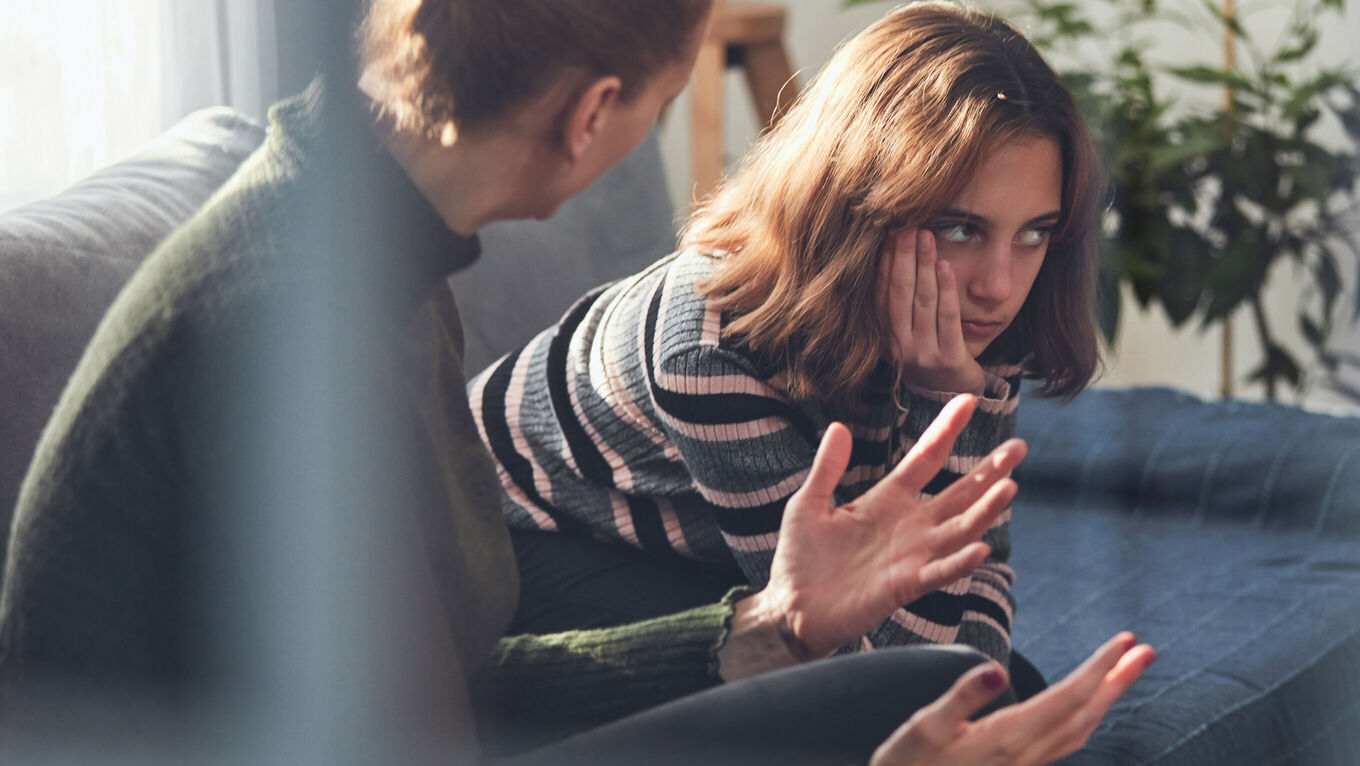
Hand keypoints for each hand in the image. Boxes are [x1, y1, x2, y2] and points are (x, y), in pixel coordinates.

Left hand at [721, 395, 1025, 676]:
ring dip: (986, 510)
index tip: (968, 399)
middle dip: (990, 470)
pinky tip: (982, 546)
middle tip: (1021, 447)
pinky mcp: (906, 585)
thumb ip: (827, 468)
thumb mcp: (809, 504)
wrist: (791, 609)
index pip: (926, 458)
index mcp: (887, 500)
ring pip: (960, 528)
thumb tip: (838, 425)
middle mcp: (909, 525)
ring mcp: (912, 555)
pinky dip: (961, 560)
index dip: (946, 429)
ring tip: (1011, 487)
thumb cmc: (800, 559)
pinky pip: (940, 571)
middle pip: (959, 492)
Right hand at [870, 633, 1156, 765]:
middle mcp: (1025, 755)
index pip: (1068, 697)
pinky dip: (1085, 717)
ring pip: (1080, 730)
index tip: (1126, 641)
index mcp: (1007, 738)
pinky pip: (1065, 742)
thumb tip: (994, 670)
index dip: (1100, 668)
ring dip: (1106, 698)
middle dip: (1118, 680)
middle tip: (1147, 651)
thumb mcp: (923, 728)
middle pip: (1085, 713)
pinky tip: (1084, 708)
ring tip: (1125, 672)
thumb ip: (961, 698)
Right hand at [879, 229, 985, 394]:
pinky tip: (945, 266)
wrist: (953, 394)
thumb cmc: (929, 353)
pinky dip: (947, 290)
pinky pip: (948, 318)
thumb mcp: (906, 332)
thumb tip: (892, 253)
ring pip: (923, 302)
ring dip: (924, 266)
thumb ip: (898, 303)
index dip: (885, 262)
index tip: (890, 232)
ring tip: (927, 237)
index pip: (882, 293)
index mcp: (884, 338)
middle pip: (899, 293)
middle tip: (908, 226)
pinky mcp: (949, 358)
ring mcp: (923, 354)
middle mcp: (899, 347)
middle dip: (904, 257)